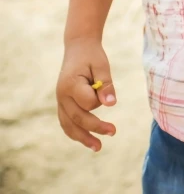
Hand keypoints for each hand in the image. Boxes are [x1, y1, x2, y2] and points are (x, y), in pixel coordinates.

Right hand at [56, 37, 116, 151]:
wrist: (78, 47)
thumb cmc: (92, 55)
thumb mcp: (102, 65)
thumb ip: (106, 84)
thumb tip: (111, 105)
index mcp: (71, 84)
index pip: (88, 102)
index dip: (100, 100)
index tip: (108, 93)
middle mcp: (62, 95)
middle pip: (78, 118)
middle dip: (95, 128)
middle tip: (113, 131)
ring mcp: (60, 100)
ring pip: (69, 125)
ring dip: (83, 138)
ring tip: (98, 147)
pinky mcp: (62, 103)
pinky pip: (66, 122)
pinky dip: (75, 132)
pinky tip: (87, 140)